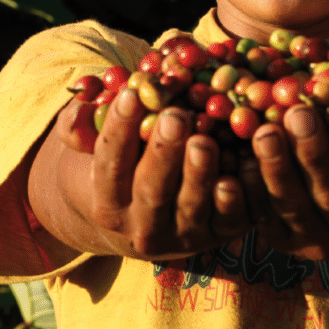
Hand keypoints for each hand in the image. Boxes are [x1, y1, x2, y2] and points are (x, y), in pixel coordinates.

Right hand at [66, 88, 251, 259]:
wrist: (143, 218)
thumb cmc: (120, 163)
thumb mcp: (91, 145)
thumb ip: (79, 124)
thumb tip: (81, 107)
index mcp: (108, 202)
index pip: (110, 165)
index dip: (118, 130)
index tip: (130, 92)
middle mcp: (143, 226)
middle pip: (152, 192)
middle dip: (164, 153)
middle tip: (176, 116)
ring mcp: (184, 235)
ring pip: (193, 208)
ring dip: (201, 175)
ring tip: (206, 140)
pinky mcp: (221, 235)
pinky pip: (233, 219)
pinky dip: (242, 195)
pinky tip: (248, 164)